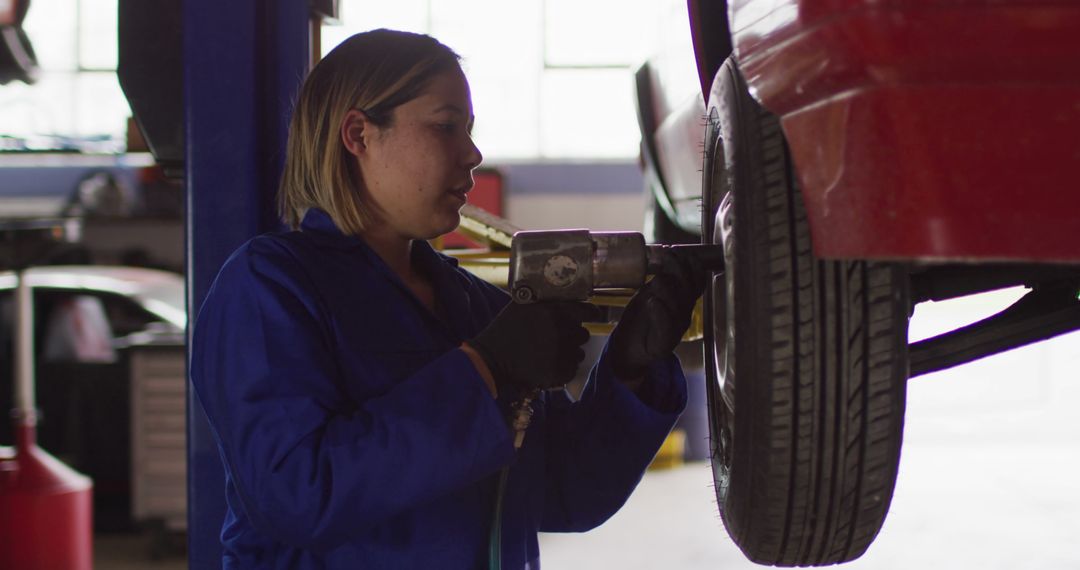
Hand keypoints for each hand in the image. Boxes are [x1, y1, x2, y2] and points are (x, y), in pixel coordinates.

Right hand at [468, 301, 599, 392]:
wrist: (492, 357)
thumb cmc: (506, 328)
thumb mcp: (525, 305)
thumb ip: (548, 302)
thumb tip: (569, 299)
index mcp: (555, 310)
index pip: (588, 311)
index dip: (591, 313)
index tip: (592, 315)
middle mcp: (562, 330)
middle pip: (583, 334)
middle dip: (573, 336)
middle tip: (557, 339)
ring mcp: (561, 352)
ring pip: (579, 353)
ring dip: (568, 354)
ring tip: (549, 353)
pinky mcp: (558, 372)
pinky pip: (571, 370)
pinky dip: (562, 370)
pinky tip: (546, 365)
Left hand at [608, 250, 705, 381]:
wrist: (629, 350)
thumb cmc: (642, 320)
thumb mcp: (653, 294)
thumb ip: (662, 279)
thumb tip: (670, 255)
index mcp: (683, 302)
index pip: (696, 284)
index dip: (694, 268)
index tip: (684, 253)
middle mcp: (683, 315)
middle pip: (687, 293)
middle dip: (680, 273)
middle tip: (669, 256)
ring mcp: (675, 330)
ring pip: (677, 308)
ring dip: (668, 291)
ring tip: (658, 280)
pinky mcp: (663, 344)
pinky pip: (665, 327)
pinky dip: (660, 313)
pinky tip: (653, 303)